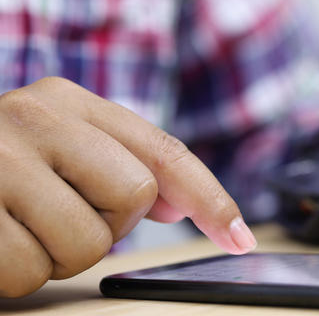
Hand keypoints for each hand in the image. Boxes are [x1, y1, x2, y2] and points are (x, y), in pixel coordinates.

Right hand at [0, 77, 255, 297]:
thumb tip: (184, 205)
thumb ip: (123, 166)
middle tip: (60, 211)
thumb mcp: (60, 150)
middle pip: (133, 197)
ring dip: (59, 253)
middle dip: (106, 224)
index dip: (210, 197)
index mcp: (69, 101)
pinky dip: (17, 272)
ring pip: (86, 244)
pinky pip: (29, 270)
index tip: (241, 237)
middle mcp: (35, 116)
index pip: (163, 151)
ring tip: (21, 226)